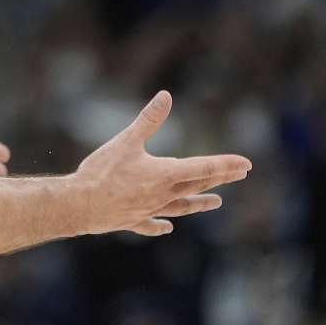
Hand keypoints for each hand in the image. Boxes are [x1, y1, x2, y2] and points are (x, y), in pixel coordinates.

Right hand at [73, 91, 250, 235]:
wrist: (79, 205)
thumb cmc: (102, 172)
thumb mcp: (126, 140)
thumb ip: (148, 120)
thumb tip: (165, 96)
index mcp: (164, 174)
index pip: (202, 168)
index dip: (225, 164)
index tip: (246, 164)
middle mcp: (162, 194)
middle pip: (196, 186)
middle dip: (219, 179)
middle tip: (240, 174)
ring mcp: (149, 210)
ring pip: (181, 207)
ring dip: (199, 204)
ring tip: (216, 203)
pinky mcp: (132, 221)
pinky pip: (151, 224)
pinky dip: (161, 225)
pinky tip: (167, 227)